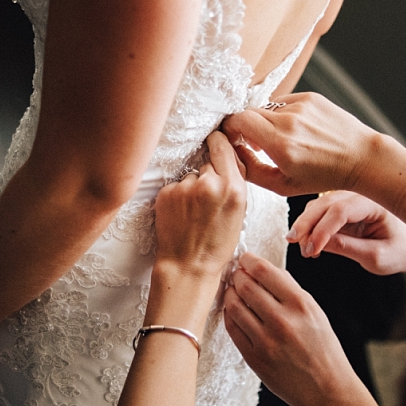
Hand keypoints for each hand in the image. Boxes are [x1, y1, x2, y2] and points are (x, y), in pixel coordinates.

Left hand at [154, 130, 247, 276]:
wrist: (188, 265)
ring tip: (194, 212)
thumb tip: (228, 155)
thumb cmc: (216, 244)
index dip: (218, 142)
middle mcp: (209, 183)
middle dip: (208, 174)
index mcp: (232, 187)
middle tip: (208, 199)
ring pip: (190, 176)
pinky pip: (175, 186)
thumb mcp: (239, 212)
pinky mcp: (166, 193)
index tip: (215, 140)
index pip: (222, 145)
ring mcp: (185, 188)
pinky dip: (177, 196)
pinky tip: (181, 214)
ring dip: (192, 187)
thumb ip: (235, 182)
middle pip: (207, 162)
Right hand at [221, 93, 380, 195]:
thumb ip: (251, 170)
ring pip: (266, 108)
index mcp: (281, 145)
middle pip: (248, 113)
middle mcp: (290, 121)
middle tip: (254, 143)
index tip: (235, 140)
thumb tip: (232, 151)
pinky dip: (282, 115)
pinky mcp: (310, 97)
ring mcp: (301, 106)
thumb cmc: (323, 176)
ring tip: (280, 139)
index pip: (238, 120)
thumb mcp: (283, 186)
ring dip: (265, 122)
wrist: (361, 157)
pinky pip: (283, 102)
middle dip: (245, 127)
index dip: (230, 129)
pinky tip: (296, 130)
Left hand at [223, 253, 367, 405]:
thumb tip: (267, 271)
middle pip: (245, 285)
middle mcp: (282, 321)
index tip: (245, 259)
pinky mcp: (254, 358)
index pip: (264, 271)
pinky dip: (230, 315)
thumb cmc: (324, 350)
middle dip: (237, 275)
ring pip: (234, 306)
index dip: (249, 260)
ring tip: (233, 291)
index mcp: (301, 304)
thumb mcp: (316, 313)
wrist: (328, 390)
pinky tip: (234, 311)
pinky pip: (232, 328)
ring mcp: (266, 341)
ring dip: (230, 294)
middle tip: (236, 274)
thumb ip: (291, 290)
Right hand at [288, 191, 405, 274]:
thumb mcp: (379, 257)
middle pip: (324, 203)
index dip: (322, 230)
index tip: (311, 250)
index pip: (340, 210)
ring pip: (318, 205)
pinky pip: (320, 211)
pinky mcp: (344, 208)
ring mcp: (351, 199)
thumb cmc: (403, 251)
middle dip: (306, 223)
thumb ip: (349, 249)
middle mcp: (361, 195)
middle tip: (294, 244)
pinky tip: (309, 243)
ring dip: (305, 224)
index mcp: (375, 203)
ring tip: (302, 248)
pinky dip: (310, 225)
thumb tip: (318, 245)